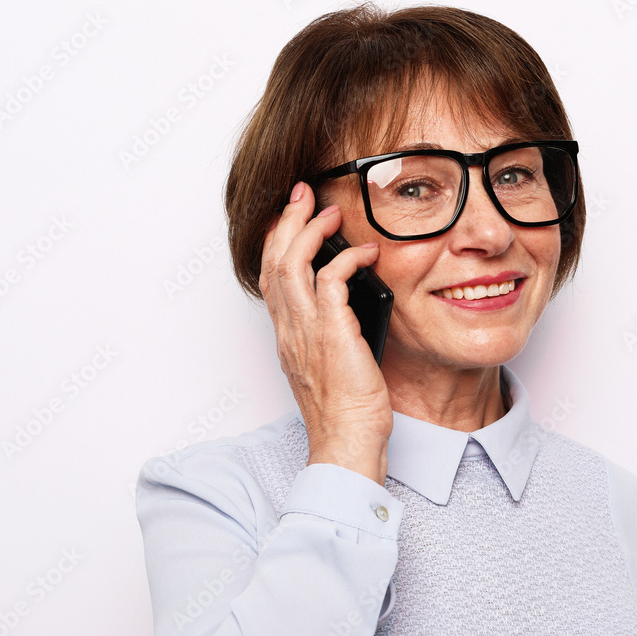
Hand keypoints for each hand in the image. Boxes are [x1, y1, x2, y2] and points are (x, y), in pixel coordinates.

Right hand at [259, 181, 392, 484]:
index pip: (270, 277)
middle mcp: (289, 329)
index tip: (290, 216)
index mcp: (287, 335)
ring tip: (330, 211)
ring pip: (291, 264)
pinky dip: (346, 259)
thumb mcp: (331, 362)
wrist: (347, 440)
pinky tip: (365, 252)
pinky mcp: (331, 334)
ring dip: (309, 230)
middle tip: (302, 195)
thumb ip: (330, 330)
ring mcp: (306, 331)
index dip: (276, 241)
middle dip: (286, 221)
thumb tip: (349, 304)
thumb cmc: (345, 410)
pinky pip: (331, 281)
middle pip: (273, 261)